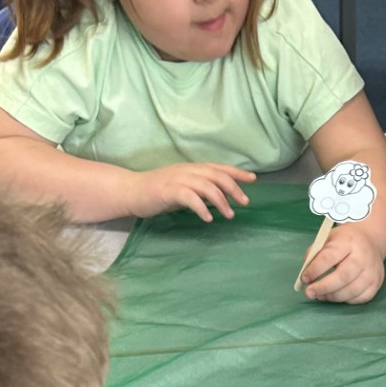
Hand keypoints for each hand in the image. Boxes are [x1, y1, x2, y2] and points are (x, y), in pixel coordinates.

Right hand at [125, 162, 255, 222]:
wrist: (132, 191)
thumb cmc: (158, 192)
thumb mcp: (184, 188)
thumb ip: (200, 190)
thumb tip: (221, 199)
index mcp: (192, 169)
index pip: (218, 168)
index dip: (236, 173)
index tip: (253, 179)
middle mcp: (187, 171)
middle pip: (216, 176)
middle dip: (233, 188)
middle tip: (245, 202)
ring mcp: (178, 179)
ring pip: (206, 186)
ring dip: (221, 201)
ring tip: (230, 215)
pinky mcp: (169, 191)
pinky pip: (190, 197)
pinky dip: (201, 208)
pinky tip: (208, 218)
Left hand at [297, 221, 385, 302]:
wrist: (370, 240)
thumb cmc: (344, 241)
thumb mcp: (328, 239)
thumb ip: (314, 254)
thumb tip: (305, 276)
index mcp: (348, 242)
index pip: (330, 257)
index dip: (315, 270)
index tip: (304, 279)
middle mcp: (363, 256)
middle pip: (343, 277)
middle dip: (324, 287)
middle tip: (310, 293)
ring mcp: (372, 271)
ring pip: (351, 291)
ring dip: (332, 296)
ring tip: (320, 295)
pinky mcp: (376, 283)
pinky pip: (359, 298)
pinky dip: (345, 300)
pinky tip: (336, 295)